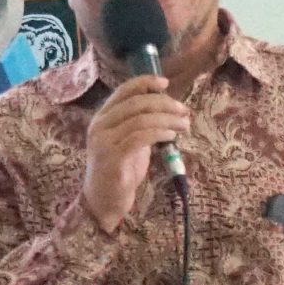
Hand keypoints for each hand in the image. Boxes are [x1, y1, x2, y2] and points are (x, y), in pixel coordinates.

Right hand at [81, 75, 187, 233]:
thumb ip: (141, 123)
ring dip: (167, 119)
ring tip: (184, 124)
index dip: (145, 82)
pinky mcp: (113, 157)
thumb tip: (166, 107)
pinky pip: (141, 137)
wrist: (104, 202)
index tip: (165, 83)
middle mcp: (99, 125)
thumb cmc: (120, 171)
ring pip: (141, 119)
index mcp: (102, 117)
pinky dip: (160, 133)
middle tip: (183, 110)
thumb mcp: (130, 141)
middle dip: (164, 103)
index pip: (123, 90)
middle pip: (136, 103)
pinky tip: (172, 137)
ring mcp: (104, 141)